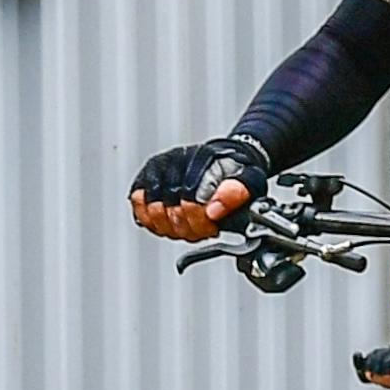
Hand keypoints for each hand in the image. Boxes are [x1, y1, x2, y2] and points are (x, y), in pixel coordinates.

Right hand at [130, 133, 271, 242]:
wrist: (223, 159)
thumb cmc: (235, 172)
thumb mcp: (249, 180)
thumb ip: (235, 194)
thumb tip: (213, 211)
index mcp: (199, 158)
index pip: (189, 200)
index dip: (201, 222)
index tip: (213, 227)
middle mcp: (173, 161)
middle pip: (168, 209)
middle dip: (188, 228)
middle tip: (203, 230)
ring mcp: (156, 170)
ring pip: (152, 212)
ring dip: (172, 229)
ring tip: (189, 227)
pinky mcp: (144, 180)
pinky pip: (139, 209)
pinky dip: (155, 224)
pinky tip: (172, 224)